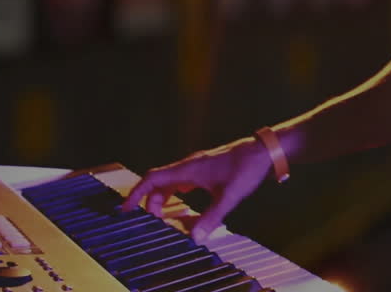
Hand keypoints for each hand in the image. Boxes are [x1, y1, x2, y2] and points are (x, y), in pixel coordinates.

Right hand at [120, 137, 274, 242]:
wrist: (264, 151)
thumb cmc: (247, 168)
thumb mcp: (229, 196)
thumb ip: (211, 218)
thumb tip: (195, 238)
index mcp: (188, 169)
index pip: (152, 179)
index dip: (136, 193)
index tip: (125, 209)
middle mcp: (189, 165)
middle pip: (158, 182)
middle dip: (151, 202)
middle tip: (153, 222)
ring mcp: (197, 165)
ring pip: (170, 181)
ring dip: (163, 197)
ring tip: (164, 217)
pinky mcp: (206, 168)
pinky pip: (182, 180)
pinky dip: (176, 192)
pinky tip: (183, 202)